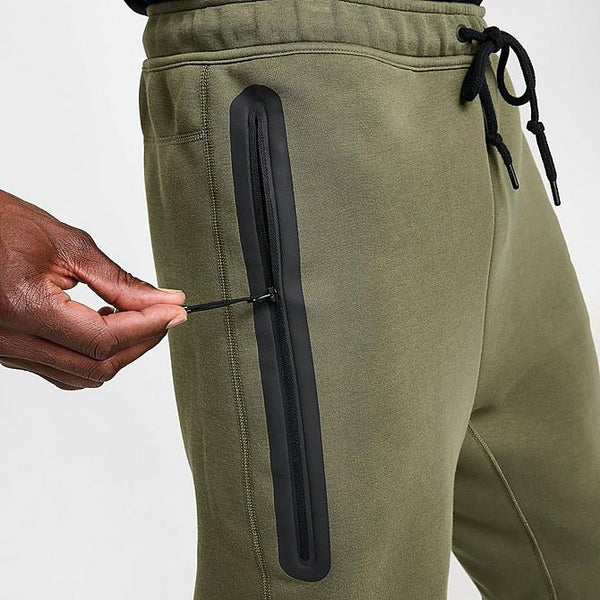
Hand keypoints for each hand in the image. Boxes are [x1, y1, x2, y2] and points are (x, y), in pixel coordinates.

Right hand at [0, 190, 187, 389]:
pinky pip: (62, 371)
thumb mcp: (67, 245)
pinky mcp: (8, 352)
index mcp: (25, 308)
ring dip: (120, 353)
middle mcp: (12, 340)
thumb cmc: (0, 224)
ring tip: (138, 319)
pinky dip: (93, 356)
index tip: (175, 312)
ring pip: (81, 376)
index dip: (148, 327)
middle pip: (97, 366)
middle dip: (141, 343)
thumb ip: (119, 280)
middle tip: (166, 317)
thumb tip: (163, 300)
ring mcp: (7, 352)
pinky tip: (104, 327)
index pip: (104, 338)